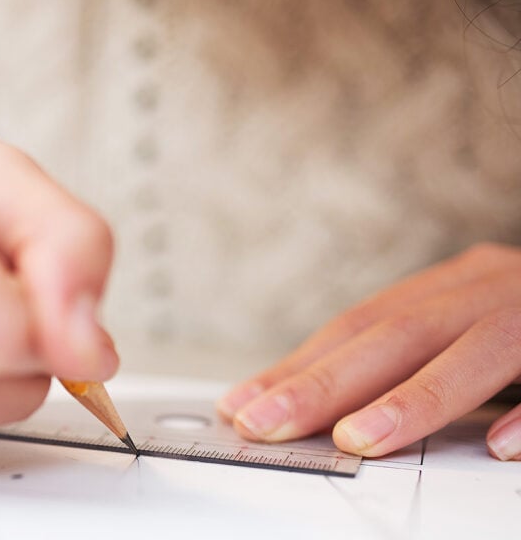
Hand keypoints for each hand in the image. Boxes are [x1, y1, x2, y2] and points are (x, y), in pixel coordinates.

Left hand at [218, 243, 520, 459]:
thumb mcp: (469, 328)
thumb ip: (413, 360)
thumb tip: (331, 408)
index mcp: (454, 288)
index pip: (360, 326)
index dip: (299, 364)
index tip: (243, 404)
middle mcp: (492, 288)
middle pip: (398, 333)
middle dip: (324, 381)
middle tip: (262, 423)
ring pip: (477, 349)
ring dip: (415, 398)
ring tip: (356, 439)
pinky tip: (501, 448)